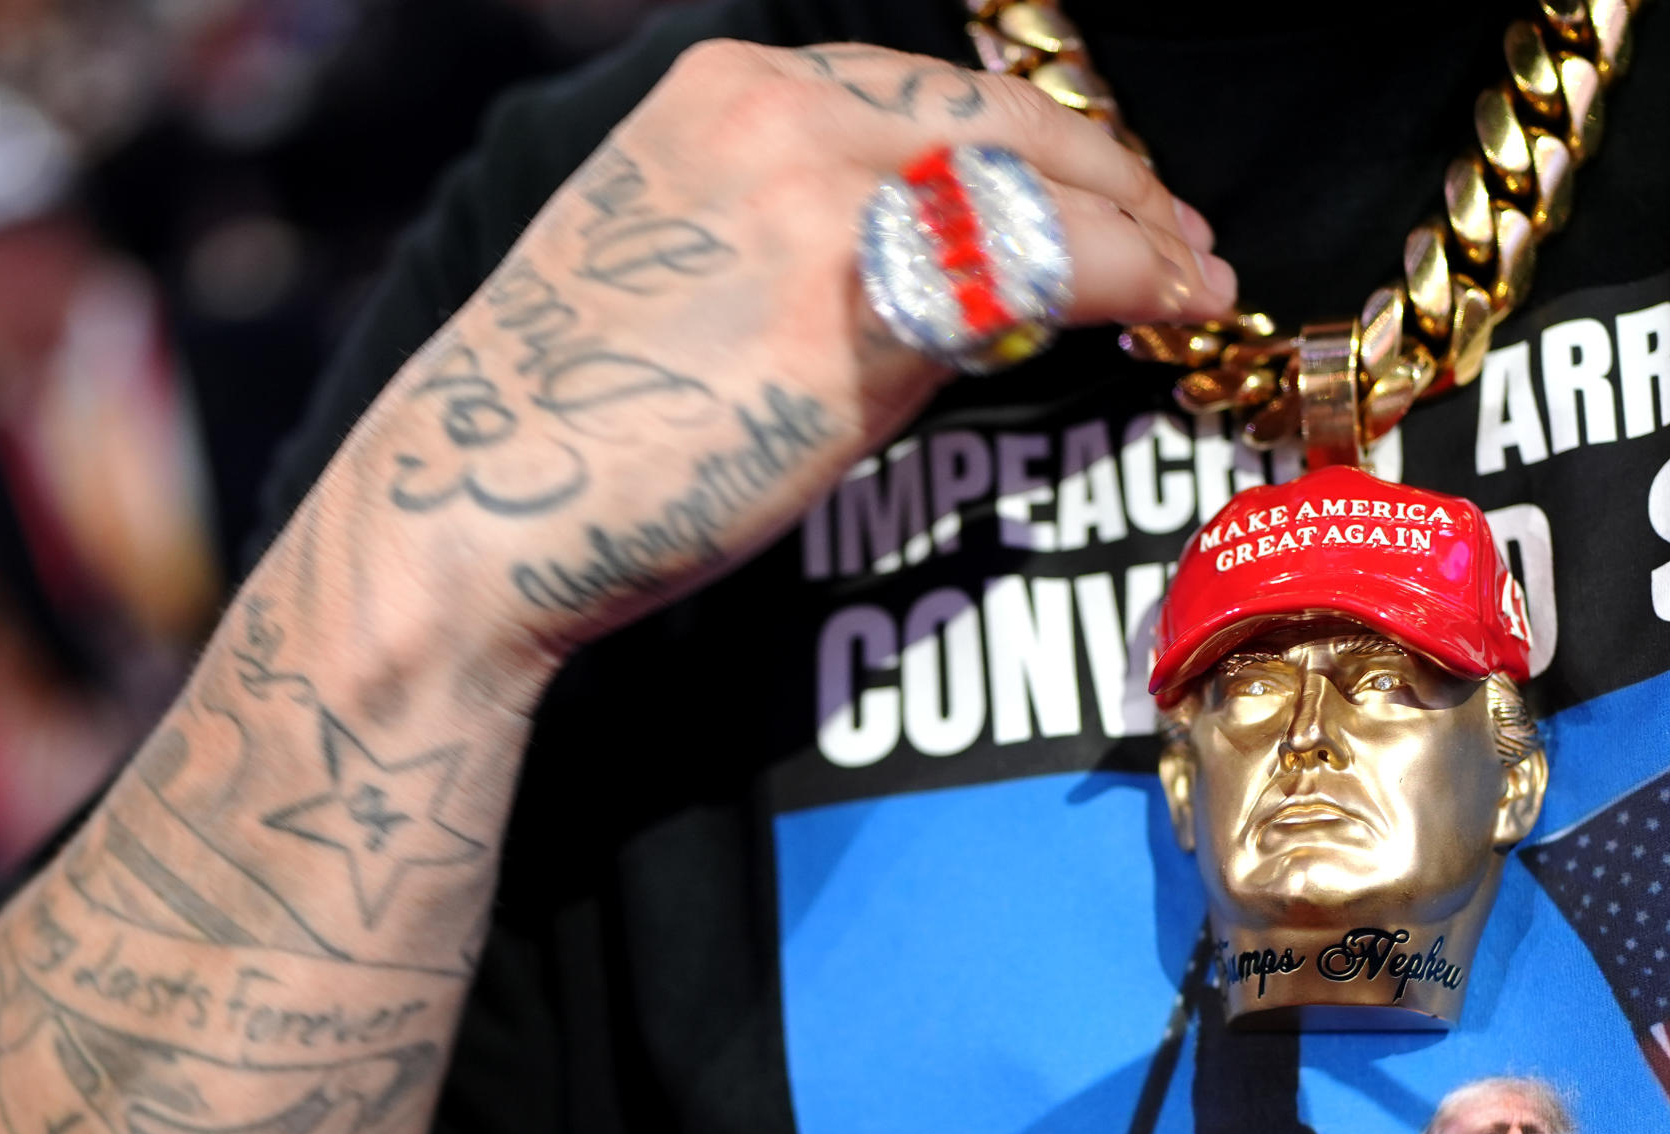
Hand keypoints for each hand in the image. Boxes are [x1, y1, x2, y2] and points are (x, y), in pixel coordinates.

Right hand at [340, 39, 1235, 663]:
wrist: (475, 509)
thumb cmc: (578, 423)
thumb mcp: (693, 270)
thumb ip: (823, 240)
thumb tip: (959, 274)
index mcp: (728, 89)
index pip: (936, 90)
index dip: (1041, 139)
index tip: (1106, 188)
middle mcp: (778, 113)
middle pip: (1003, 120)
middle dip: (1111, 174)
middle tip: (1180, 234)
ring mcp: (820, 202)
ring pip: (1037, 187)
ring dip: (1139, 230)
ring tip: (1194, 276)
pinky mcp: (855, 310)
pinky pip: (1038, 269)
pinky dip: (1130, 281)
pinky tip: (1174, 309)